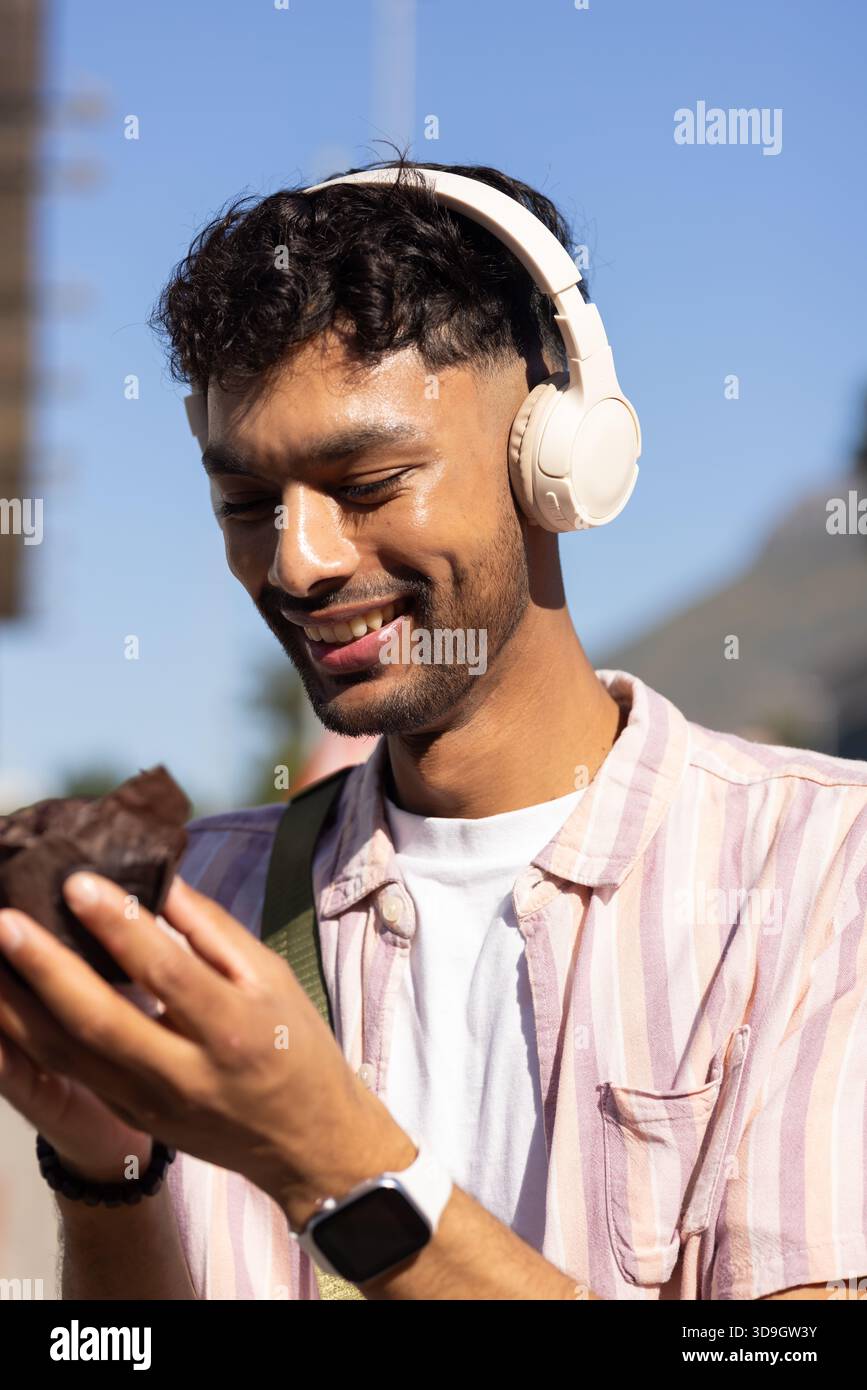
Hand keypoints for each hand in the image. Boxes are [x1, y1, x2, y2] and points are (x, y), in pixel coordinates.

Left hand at [0, 873, 400, 1220]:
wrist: (307, 1143)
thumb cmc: (295, 1046)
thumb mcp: (271, 978)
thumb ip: (212, 931)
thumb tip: (159, 879)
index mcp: (232, 1027)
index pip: (165, 970)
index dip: (118, 925)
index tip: (76, 882)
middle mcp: (186, 1072)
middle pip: (100, 1021)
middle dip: (45, 969)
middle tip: (4, 922)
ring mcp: (152, 1103)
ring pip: (68, 1055)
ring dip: (18, 1008)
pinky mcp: (131, 1116)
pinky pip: (71, 1072)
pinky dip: (33, 1036)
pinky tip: (11, 1001)